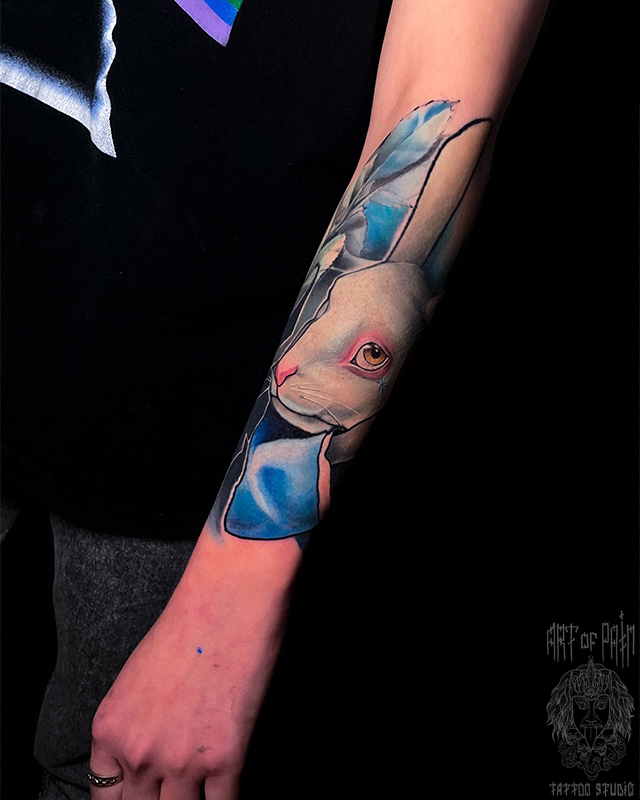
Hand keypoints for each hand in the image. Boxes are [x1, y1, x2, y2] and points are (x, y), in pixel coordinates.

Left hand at [89, 529, 300, 798]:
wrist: (229, 598)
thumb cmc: (187, 623)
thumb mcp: (137, 676)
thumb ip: (134, 722)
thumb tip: (147, 755)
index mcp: (110, 728)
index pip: (103, 796)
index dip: (125, 799)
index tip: (142, 794)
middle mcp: (139, 752)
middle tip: (172, 790)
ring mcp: (182, 760)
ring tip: (201, 784)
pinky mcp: (226, 759)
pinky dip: (225, 799)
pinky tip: (227, 786)